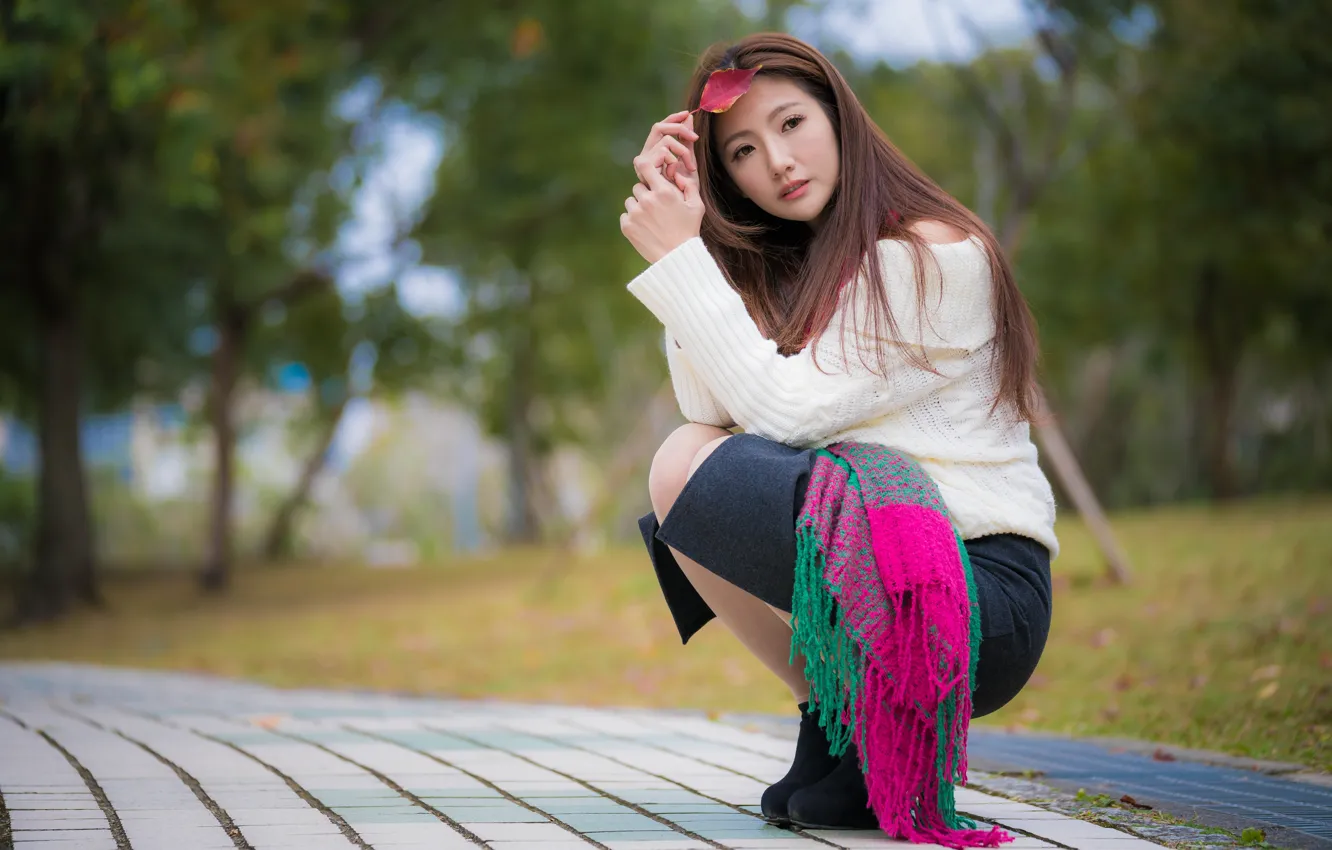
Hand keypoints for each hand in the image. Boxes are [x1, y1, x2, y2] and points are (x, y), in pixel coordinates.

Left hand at [621, 113, 703, 263]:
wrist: (677, 257)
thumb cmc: (689, 230)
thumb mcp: (696, 206)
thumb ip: (688, 184)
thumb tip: (676, 172)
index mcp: (663, 191)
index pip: (644, 165)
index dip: (646, 166)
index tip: (648, 173)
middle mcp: (647, 200)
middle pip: (638, 186)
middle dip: (646, 193)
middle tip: (656, 206)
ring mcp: (635, 213)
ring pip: (630, 201)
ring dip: (638, 206)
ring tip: (651, 219)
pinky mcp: (627, 226)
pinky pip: (625, 215)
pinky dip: (632, 219)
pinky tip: (645, 228)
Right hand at [639, 110, 699, 187]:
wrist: (681, 213)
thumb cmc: (685, 193)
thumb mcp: (688, 163)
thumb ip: (687, 142)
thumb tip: (689, 117)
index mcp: (654, 155)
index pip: (660, 128)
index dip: (672, 118)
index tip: (687, 114)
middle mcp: (646, 157)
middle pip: (658, 128)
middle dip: (678, 128)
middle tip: (695, 138)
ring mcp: (643, 163)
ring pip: (665, 140)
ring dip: (682, 150)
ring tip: (689, 168)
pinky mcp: (644, 168)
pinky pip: (663, 151)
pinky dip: (675, 159)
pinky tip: (677, 174)